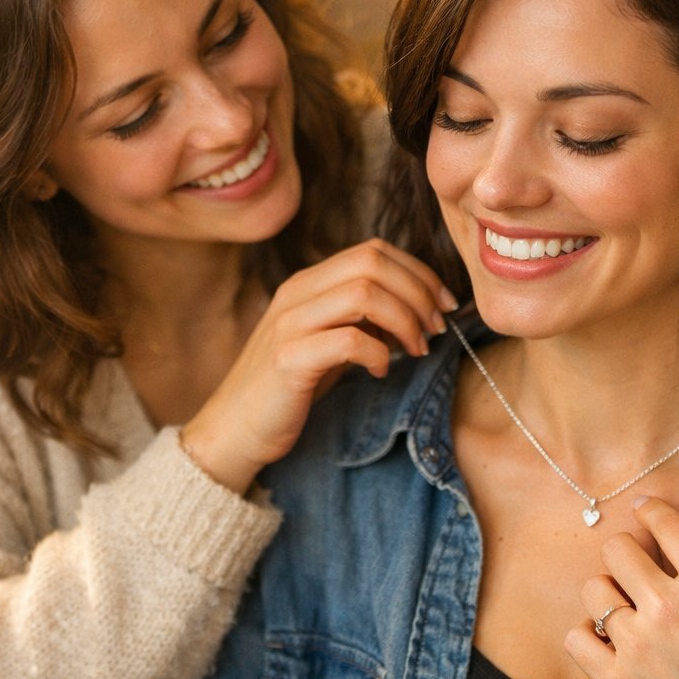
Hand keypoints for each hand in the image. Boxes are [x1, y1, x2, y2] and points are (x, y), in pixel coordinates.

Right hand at [180, 239, 454, 493]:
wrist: (235, 428)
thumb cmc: (290, 387)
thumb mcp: (329, 340)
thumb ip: (363, 318)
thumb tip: (418, 307)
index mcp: (309, 283)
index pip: (374, 250)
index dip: (418, 271)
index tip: (443, 304)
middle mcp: (297, 293)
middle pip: (373, 263)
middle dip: (418, 292)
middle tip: (435, 329)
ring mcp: (290, 324)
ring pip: (363, 293)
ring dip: (404, 320)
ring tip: (415, 350)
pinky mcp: (288, 360)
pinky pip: (348, 340)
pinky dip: (378, 353)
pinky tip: (381, 372)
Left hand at [565, 497, 678, 678]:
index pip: (663, 521)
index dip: (651, 510)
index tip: (644, 512)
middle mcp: (668, 605)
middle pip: (616, 549)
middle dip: (626, 555)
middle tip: (636, 573)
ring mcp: (638, 643)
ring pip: (594, 590)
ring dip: (608, 596)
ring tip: (624, 613)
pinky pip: (576, 637)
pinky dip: (587, 636)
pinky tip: (607, 644)